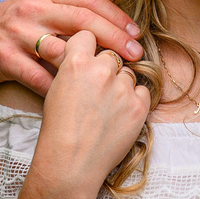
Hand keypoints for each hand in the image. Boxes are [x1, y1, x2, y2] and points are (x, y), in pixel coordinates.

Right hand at [0, 0, 143, 95]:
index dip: (116, 15)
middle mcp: (32, 10)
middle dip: (113, 37)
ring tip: (112, 77)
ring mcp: (17, 34)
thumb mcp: (40, 6)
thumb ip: (70, 5)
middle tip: (135, 54)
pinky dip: (60, 88)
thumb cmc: (13, 26)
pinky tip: (79, 98)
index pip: (88, 0)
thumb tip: (112, 2)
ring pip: (61, 49)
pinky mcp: (5, 58)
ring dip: (90, 66)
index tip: (136, 32)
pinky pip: (38, 77)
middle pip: (81, 20)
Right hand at [36, 31, 150, 191]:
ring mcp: (122, 88)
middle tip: (97, 89)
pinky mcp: (139, 106)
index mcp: (76, 62)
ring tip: (106, 107)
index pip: (89, 34)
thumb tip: (86, 59)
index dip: (88, 46)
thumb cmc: (57, 130)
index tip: (89, 57)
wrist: (70, 164)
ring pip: (128, 74)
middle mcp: (102, 70)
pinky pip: (143, 92)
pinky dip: (135, 100)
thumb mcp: (55, 89)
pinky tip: (120, 114)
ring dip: (121, 85)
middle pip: (111, 55)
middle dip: (106, 68)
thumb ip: (72, 68)